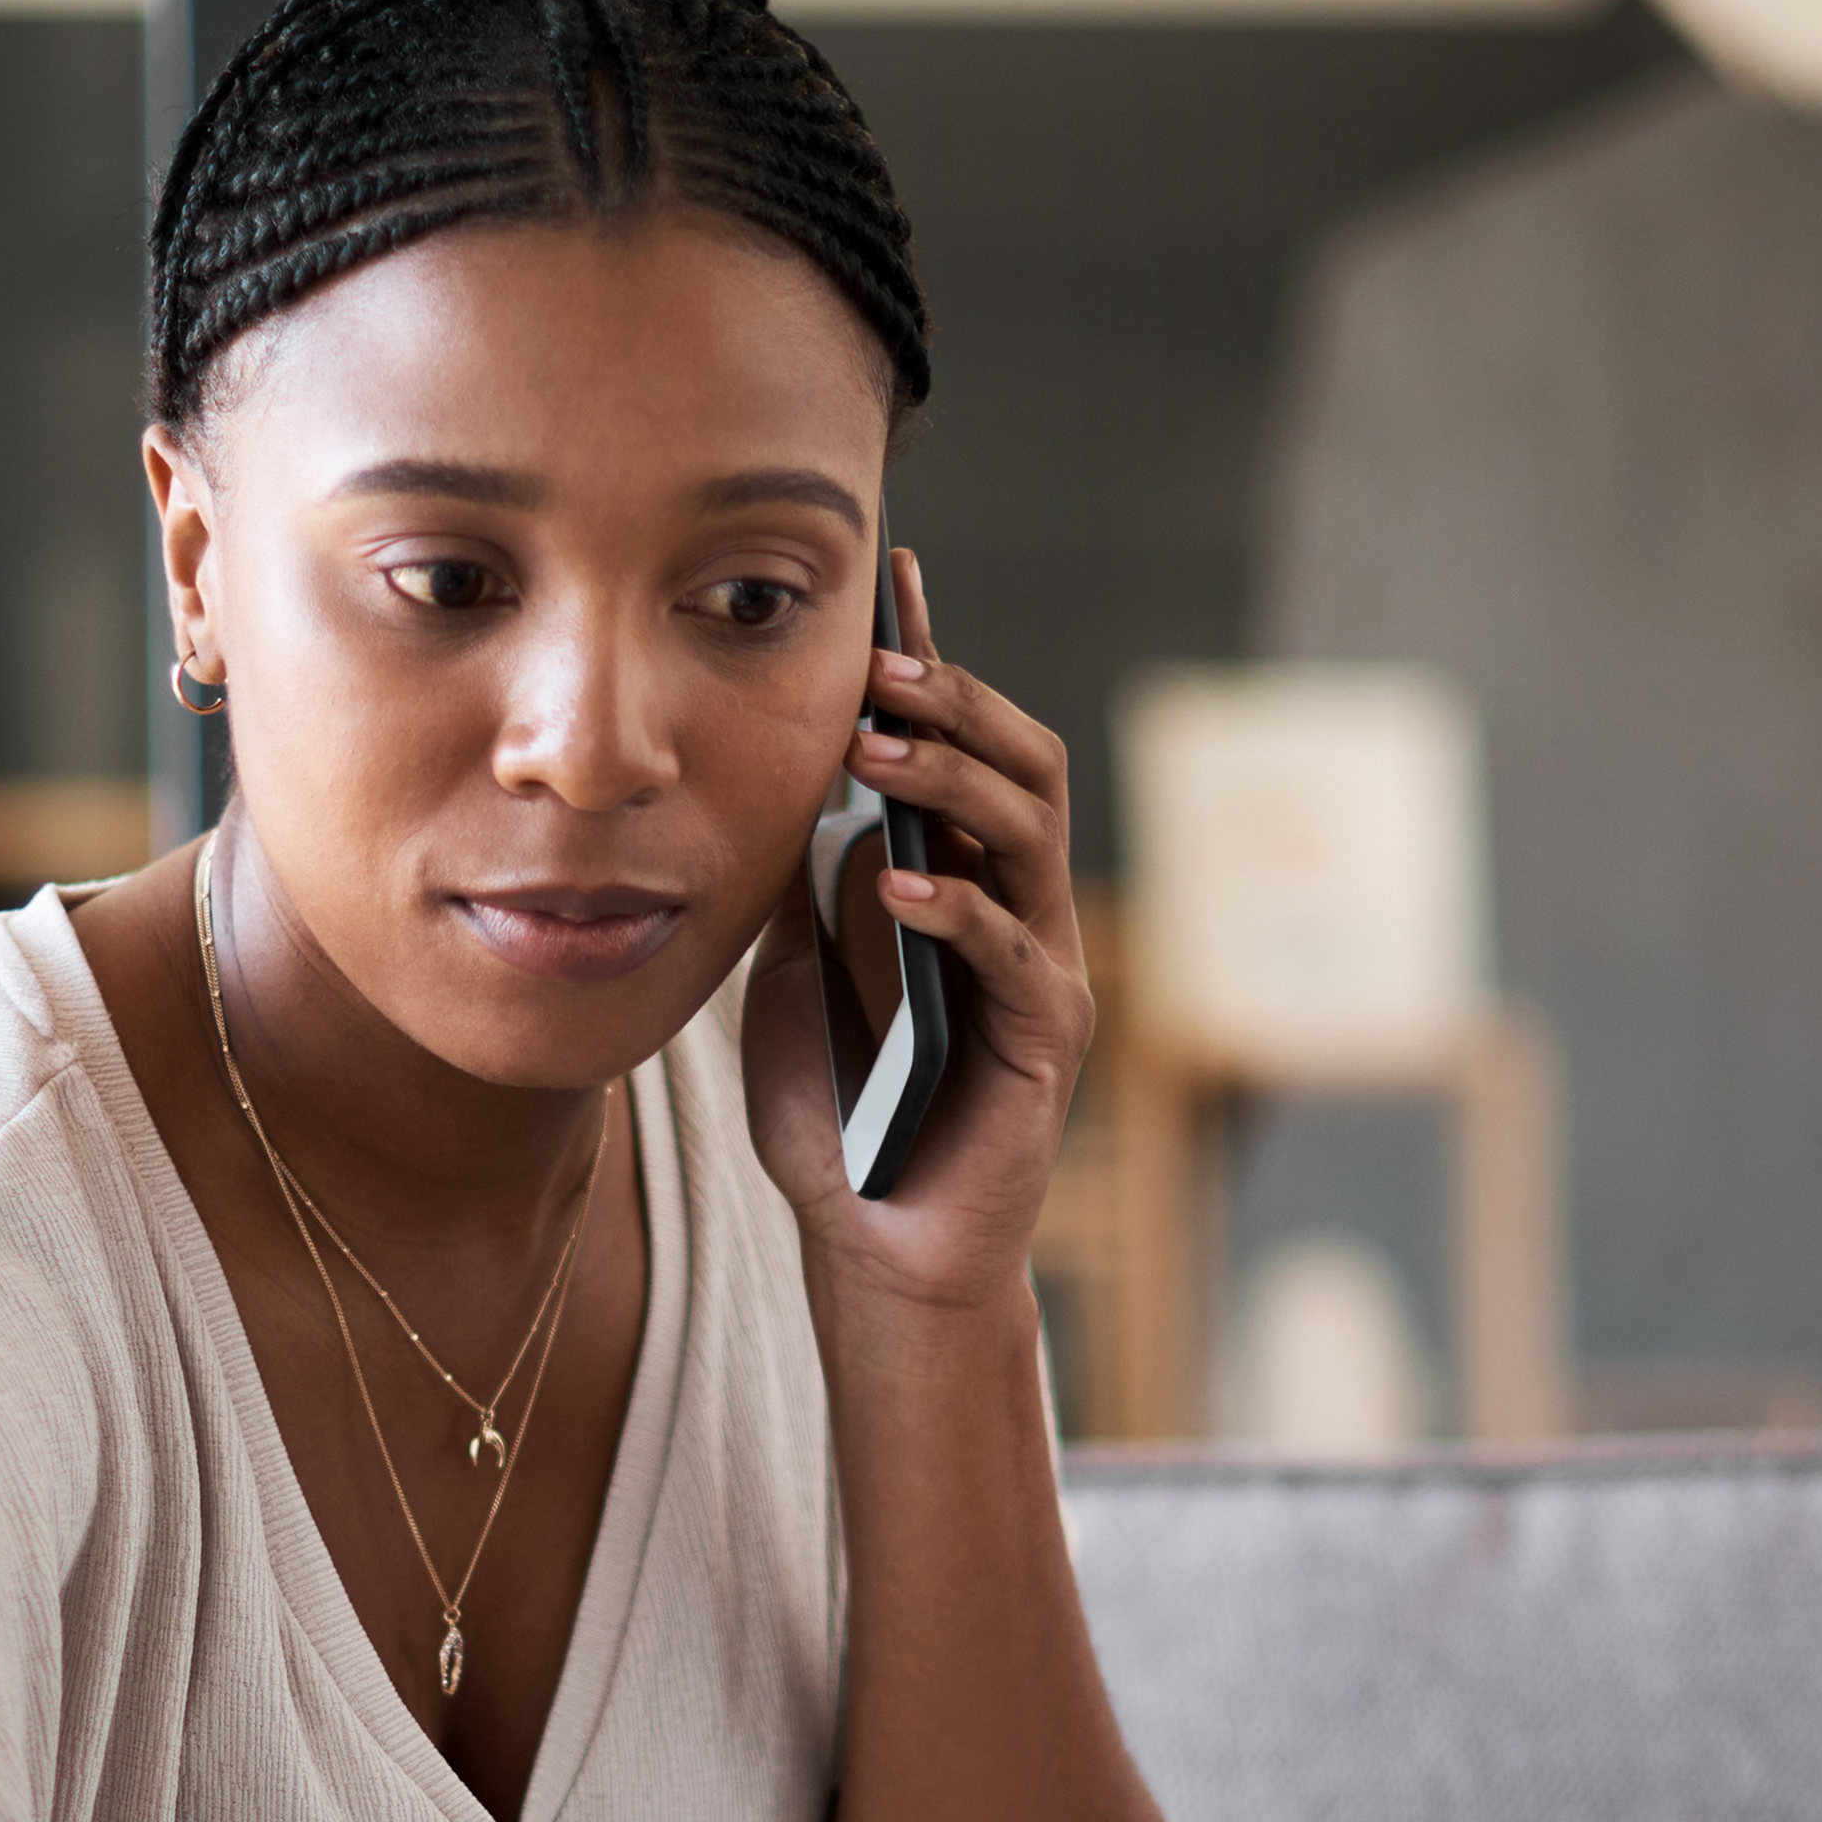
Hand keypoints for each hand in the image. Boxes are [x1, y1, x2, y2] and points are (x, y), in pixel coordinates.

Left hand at [741, 545, 1095, 1321]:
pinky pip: (1015, 949)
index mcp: (963, 876)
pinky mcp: (1047, 1037)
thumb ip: (799, 882)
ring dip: (951, 781)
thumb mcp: (791, 969)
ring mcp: (1042, 966)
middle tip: (878, 670)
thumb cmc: (837, 1111)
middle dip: (953, 704)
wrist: (873, 1242)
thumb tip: (774, 780)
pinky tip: (898, 888)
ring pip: (1032, 834)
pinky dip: (958, 909)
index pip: (961, 745)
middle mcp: (1019, 905)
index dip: (933, 662)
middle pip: (1022, 763)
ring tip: (873, 753)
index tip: (893, 579)